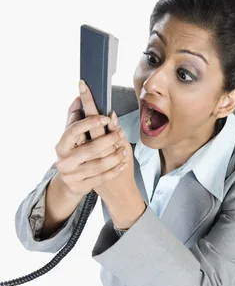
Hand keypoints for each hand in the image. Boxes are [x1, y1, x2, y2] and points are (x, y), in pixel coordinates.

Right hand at [54, 80, 133, 198]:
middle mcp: (63, 161)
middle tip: (120, 134)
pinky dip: (114, 170)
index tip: (106, 117)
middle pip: (90, 149)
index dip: (90, 122)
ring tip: (124, 150)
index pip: (74, 130)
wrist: (70, 184)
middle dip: (109, 140)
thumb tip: (77, 98)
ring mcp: (71, 176)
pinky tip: (122, 163)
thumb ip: (75, 119)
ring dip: (115, 156)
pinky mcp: (80, 187)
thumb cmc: (73, 154)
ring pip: (99, 165)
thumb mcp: (72, 138)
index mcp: (61, 146)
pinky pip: (102, 178)